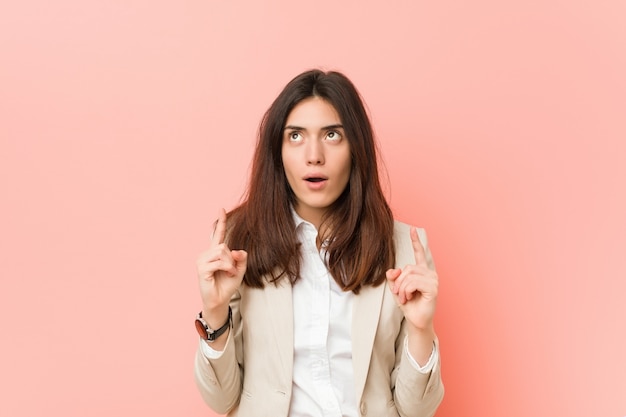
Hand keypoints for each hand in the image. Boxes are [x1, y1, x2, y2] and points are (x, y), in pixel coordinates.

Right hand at [196, 208, 246, 325]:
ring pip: (222, 252)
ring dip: (230, 264)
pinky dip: (227, 268)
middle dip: (232, 258)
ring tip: (229, 273)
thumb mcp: (239, 270)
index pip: (217, 234)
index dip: (220, 222)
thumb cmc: (227, 285)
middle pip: (224, 246)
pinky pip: (219, 262)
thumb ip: (241, 259)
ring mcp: (202, 260)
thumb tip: (239, 251)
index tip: (222, 209)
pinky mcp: (201, 268)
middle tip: (232, 271)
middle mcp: (206, 254)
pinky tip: (227, 274)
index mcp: (215, 252)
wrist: (219, 300)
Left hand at [386, 227, 437, 331]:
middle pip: (407, 267)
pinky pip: (413, 283)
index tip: (413, 229)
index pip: (419, 253)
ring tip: (403, 297)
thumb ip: (393, 277)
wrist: (415, 320)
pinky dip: (406, 290)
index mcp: (422, 271)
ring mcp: (433, 280)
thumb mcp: (396, 288)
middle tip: (399, 294)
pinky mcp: (433, 288)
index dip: (416, 241)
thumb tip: (393, 270)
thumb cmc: (408, 304)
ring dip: (401, 288)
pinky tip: (408, 297)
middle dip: (399, 281)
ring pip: (409, 275)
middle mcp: (429, 273)